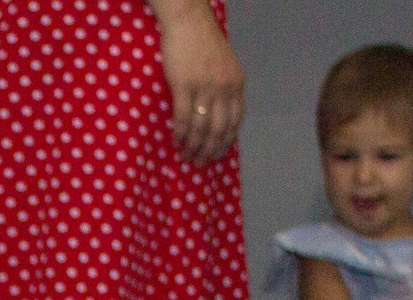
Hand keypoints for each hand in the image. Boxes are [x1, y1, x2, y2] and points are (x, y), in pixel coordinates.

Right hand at [150, 0, 241, 165]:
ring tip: (187, 158)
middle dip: (210, 150)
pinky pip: (183, 117)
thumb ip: (225, 87)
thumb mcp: (225, 65)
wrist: (189, 22)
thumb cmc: (204, 42)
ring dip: (193, 146)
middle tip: (201, 163)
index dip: (227, 141)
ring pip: (200, 127)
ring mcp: (204, 87)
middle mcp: (224, 88)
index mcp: (236, 84)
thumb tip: (217, 112)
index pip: (235, 120)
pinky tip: (176, 143)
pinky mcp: (183, 85)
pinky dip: (180, 134)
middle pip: (219, 129)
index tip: (218, 154)